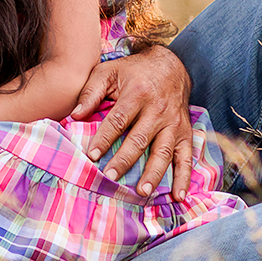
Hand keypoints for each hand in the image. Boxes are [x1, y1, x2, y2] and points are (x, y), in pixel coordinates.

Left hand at [70, 47, 193, 199]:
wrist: (170, 65)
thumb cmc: (133, 71)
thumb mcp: (109, 71)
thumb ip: (91, 91)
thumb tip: (75, 115)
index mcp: (137, 94)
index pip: (119, 120)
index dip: (105, 138)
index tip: (91, 155)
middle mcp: (158, 110)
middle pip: (140, 138)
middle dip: (125, 159)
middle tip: (110, 176)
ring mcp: (174, 123)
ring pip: (164, 151)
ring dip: (154, 173)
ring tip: (142, 191)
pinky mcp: (185, 133)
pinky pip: (186, 156)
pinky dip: (184, 177)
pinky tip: (179, 195)